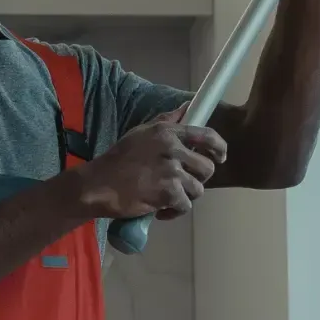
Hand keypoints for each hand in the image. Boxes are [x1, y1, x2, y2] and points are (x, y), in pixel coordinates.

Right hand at [74, 107, 226, 220]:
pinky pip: (185, 205)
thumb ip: (165, 122)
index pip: (206, 135)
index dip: (219, 147)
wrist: (99, 184)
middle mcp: (172, 148)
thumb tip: (186, 108)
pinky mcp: (169, 193)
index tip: (221, 156)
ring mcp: (172, 171)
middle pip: (207, 168)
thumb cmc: (119, 159)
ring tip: (167, 197)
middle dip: (198, 178)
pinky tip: (160, 209)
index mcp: (167, 132)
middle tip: (181, 183)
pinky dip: (173, 211)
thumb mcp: (141, 133)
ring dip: (184, 196)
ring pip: (198, 189)